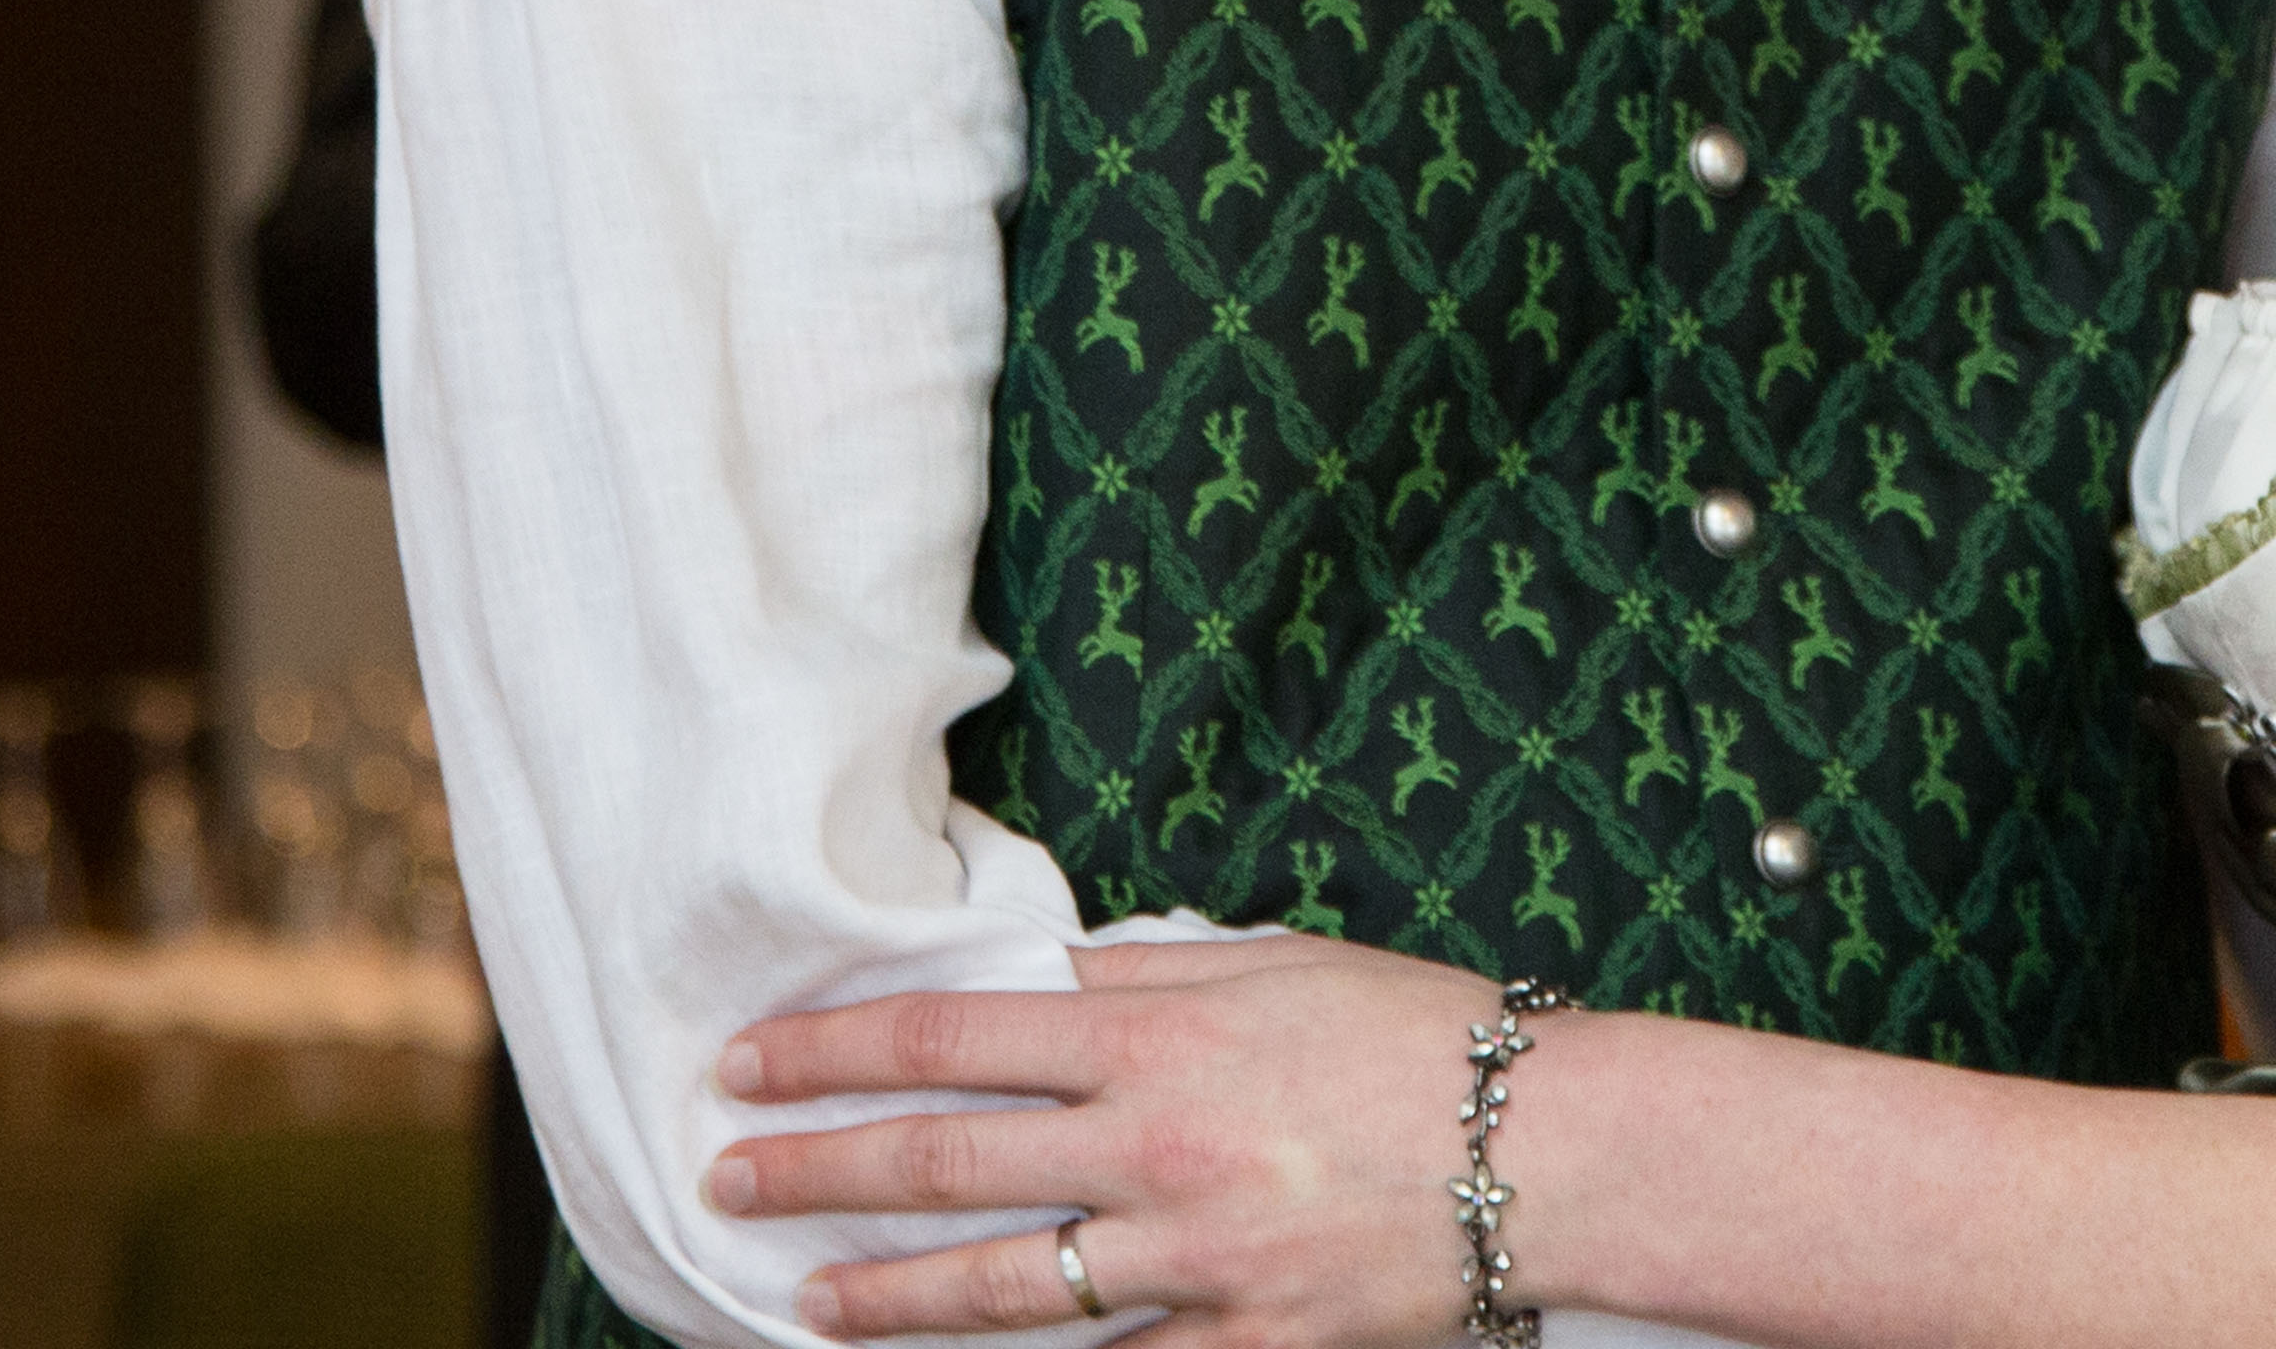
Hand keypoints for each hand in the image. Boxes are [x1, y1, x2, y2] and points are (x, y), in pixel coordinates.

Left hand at [709, 932, 1497, 1340]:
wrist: (1551, 1145)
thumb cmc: (1421, 1034)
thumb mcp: (1279, 965)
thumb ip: (1149, 972)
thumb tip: (1037, 975)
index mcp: (1159, 1033)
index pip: (949, 1034)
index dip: (833, 1048)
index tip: (751, 1059)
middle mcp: (1153, 1147)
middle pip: (942, 1160)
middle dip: (813, 1169)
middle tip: (724, 1177)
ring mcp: (1190, 1260)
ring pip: (994, 1289)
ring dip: (881, 1297)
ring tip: (803, 1302)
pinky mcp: (1240, 1345)